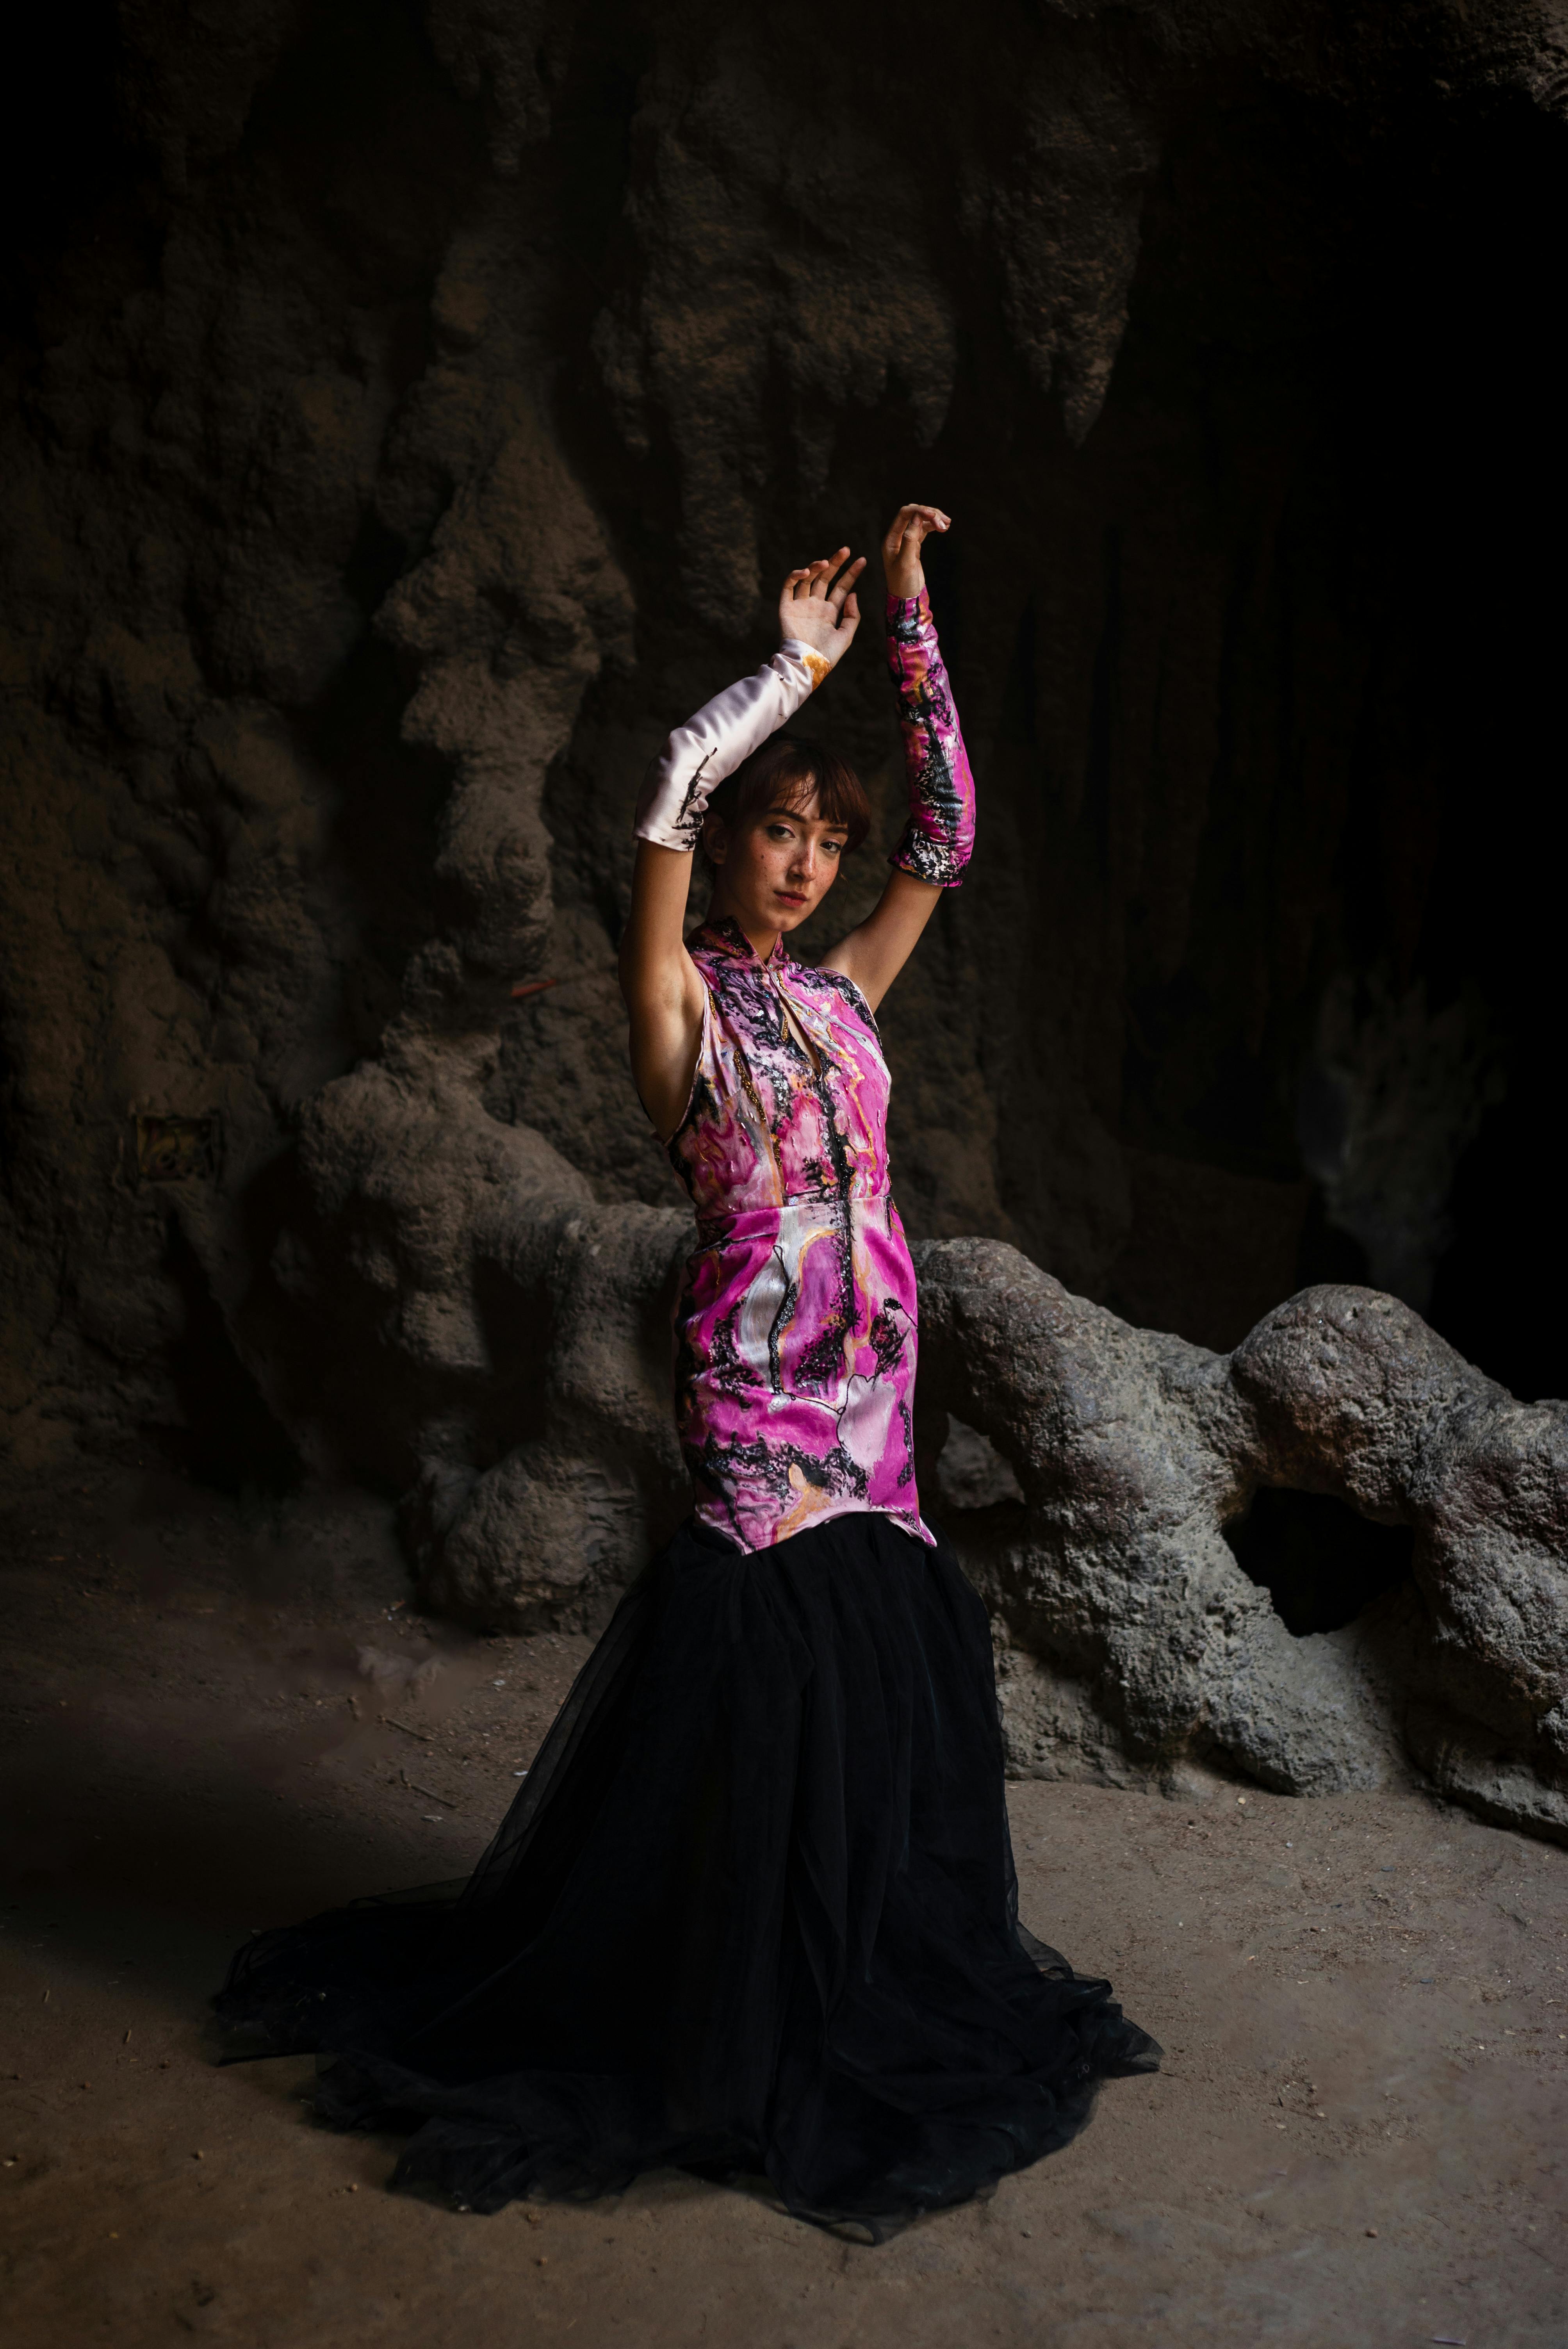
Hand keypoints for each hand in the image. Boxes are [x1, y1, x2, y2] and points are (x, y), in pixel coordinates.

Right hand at [777, 546, 865, 668]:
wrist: (807, 665)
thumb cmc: (827, 655)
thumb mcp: (846, 635)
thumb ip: (852, 615)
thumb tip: (852, 593)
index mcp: (830, 612)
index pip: (841, 587)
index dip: (851, 573)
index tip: (862, 560)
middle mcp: (815, 605)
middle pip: (826, 579)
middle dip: (836, 563)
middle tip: (846, 550)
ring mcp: (801, 605)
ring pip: (808, 579)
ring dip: (817, 567)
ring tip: (826, 562)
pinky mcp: (786, 608)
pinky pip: (788, 587)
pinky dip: (796, 576)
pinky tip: (807, 572)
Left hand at [882, 503, 950, 600]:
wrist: (907, 599)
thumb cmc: (903, 584)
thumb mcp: (906, 563)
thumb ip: (910, 540)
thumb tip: (917, 518)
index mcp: (891, 540)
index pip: (904, 515)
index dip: (920, 511)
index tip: (935, 515)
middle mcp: (897, 538)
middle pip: (913, 515)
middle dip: (929, 514)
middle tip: (945, 522)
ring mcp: (906, 541)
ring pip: (920, 522)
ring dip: (934, 520)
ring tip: (947, 525)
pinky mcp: (915, 547)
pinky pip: (924, 531)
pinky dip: (933, 527)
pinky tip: (944, 528)